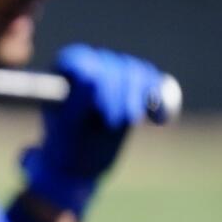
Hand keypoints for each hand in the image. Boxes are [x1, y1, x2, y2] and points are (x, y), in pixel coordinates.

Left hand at [21, 44, 163, 212]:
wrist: (81, 160)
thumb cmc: (66, 142)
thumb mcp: (67, 126)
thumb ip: (77, 100)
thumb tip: (90, 78)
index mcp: (65, 69)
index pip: (83, 60)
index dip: (95, 81)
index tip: (99, 109)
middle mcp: (89, 64)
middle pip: (113, 63)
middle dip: (117, 93)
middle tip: (112, 122)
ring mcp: (114, 72)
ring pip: (135, 69)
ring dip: (136, 95)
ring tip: (130, 120)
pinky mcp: (134, 84)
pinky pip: (152, 79)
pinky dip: (156, 97)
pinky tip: (157, 119)